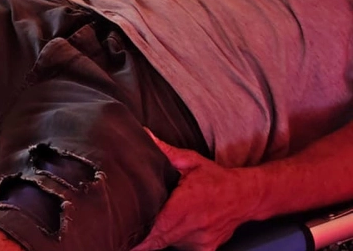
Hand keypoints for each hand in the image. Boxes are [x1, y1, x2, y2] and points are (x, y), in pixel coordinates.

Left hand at [132, 133, 259, 250]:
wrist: (247, 196)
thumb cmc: (217, 179)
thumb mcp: (191, 161)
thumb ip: (166, 151)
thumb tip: (145, 135)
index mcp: (185, 205)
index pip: (157, 226)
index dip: (140, 232)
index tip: (127, 232)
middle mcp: (193, 226)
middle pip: (159, 239)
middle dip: (142, 239)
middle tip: (127, 235)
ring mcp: (200, 240)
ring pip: (170, 244)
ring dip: (158, 238)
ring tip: (146, 229)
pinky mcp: (207, 247)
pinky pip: (184, 249)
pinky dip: (175, 242)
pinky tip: (170, 233)